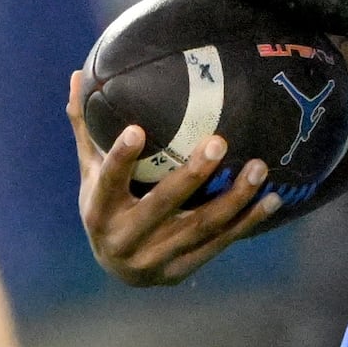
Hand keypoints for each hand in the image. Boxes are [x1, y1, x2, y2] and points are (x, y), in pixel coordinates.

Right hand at [68, 70, 275, 286]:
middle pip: (162, 205)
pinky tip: (271, 199)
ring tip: (259, 168)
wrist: (116, 268)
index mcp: (99, 210)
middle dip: (193, 175)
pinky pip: (219, 244)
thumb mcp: (90, 172)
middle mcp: (124, 238)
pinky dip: (247, 222)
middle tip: (220, 141)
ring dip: (234, 198)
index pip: (109, 181)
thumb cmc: (106, 205)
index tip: (137, 129)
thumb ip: (87, 128)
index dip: (121, 158)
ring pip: (200, 227)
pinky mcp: (180, 271)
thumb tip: (76, 76)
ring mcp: (154, 259)